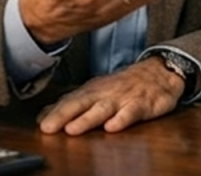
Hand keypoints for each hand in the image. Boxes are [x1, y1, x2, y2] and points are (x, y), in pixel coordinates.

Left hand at [37, 57, 184, 134]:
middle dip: (64, 115)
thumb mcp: (97, 91)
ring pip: (103, 109)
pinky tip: (112, 127)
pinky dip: (122, 119)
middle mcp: (106, 93)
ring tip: (73, 129)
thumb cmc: (124, 85)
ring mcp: (124, 98)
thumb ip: (72, 104)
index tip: (40, 124)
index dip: (54, 112)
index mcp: (93, 90)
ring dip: (87, 119)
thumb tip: (43, 116)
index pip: (70, 100)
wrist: (159, 71)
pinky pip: (132, 112)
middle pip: (82, 103)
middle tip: (48, 127)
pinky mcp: (142, 104)